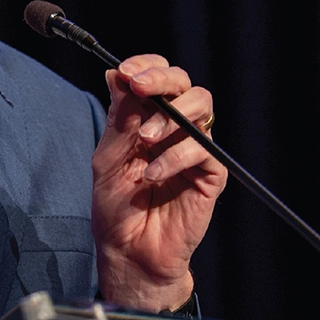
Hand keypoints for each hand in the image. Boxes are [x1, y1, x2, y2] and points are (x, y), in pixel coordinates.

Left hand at [91, 55, 225, 313]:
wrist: (130, 252)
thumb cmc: (116, 208)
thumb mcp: (108, 158)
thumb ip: (118, 118)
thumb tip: (115, 73)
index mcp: (148, 119)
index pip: (157, 78)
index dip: (146, 66)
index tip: (127, 71)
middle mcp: (174, 128)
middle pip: (184, 83)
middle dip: (161, 79)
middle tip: (140, 87)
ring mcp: (194, 149)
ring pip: (202, 106)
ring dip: (170, 116)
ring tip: (145, 140)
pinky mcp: (211, 173)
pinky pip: (204, 149)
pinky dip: (177, 155)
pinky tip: (154, 174)